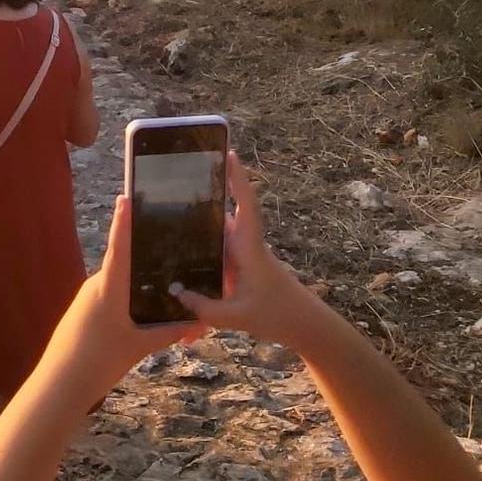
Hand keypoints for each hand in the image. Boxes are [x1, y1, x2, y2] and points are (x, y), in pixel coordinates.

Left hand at [61, 194, 202, 382]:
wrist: (60, 382)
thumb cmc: (99, 360)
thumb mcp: (139, 346)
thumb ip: (168, 332)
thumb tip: (198, 322)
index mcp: (109, 287)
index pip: (119, 247)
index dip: (124, 222)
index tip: (127, 196)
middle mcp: (96, 285)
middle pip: (123, 263)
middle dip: (145, 257)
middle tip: (171, 249)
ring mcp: (88, 297)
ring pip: (119, 283)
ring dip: (138, 283)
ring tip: (167, 286)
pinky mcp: (84, 310)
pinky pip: (110, 296)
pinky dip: (127, 298)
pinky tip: (143, 311)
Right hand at [173, 154, 314, 346]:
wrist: (307, 327)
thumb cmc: (279, 316)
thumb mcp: (238, 317)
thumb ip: (206, 308)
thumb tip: (176, 294)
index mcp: (251, 248)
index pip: (246, 204)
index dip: (238, 178)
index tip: (229, 153)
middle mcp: (249, 246)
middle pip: (229, 212)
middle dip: (211, 193)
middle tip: (184, 177)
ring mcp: (248, 257)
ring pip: (224, 232)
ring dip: (206, 221)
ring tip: (174, 211)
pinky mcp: (246, 269)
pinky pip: (223, 251)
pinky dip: (207, 246)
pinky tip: (187, 251)